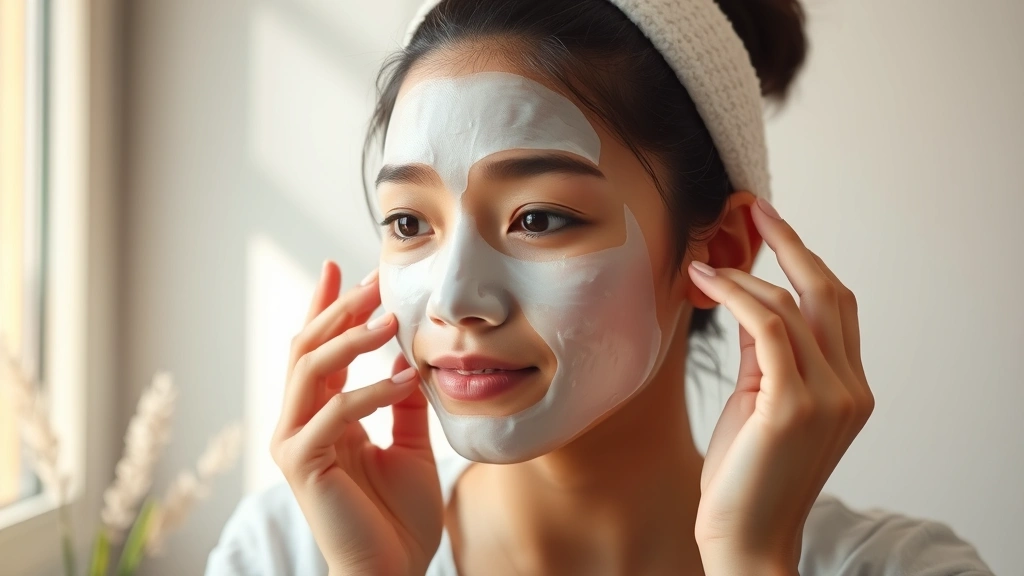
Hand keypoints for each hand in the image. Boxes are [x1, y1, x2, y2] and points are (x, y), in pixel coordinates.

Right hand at [270, 261, 442, 575]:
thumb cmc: (399, 515)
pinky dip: (372, 390)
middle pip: (307, 348)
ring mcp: (295, 442)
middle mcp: (300, 423)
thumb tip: (408, 357)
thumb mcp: (410, 445)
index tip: (342, 268)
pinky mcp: (301, 464)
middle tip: (372, 279)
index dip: (327, 307)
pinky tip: (407, 378)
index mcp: (324, 416)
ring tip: (390, 317)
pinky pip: (335, 412)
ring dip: (351, 338)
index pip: (319, 350)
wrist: (392, 571)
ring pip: (310, 369)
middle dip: (338, 309)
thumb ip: (403, 403)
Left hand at [688, 198, 874, 573]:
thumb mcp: (761, 402)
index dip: (804, 259)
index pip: (835, 305)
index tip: (769, 225)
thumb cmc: (746, 475)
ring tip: (704, 261)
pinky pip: (767, 327)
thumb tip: (747, 301)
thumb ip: (766, 354)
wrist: (745, 538)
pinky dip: (736, 295)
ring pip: (793, 306)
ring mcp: (829, 396)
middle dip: (790, 243)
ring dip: (745, 274)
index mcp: (850, 386)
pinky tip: (706, 281)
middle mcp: (851, 387)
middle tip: (751, 208)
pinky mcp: (793, 403)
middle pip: (828, 292)